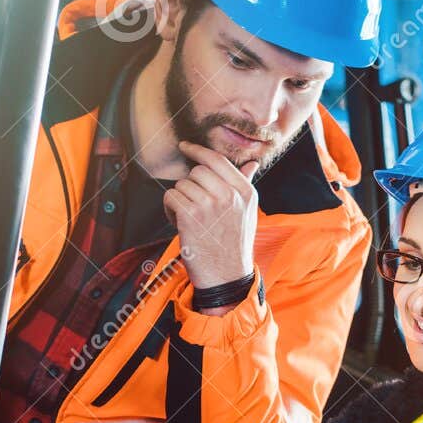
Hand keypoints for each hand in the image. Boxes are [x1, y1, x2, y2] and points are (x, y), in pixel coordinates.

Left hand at [164, 141, 258, 295]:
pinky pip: (171, 197)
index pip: (217, 160)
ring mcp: (210, 204)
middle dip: (190, 185)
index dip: (198, 151)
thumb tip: (252, 164)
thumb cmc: (234, 245)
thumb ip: (245, 185)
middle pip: (197, 171)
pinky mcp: (191, 216)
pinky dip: (170, 210)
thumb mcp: (247, 213)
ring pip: (182, 184)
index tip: (185, 147)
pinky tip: (180, 224)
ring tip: (190, 219)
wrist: (227, 276)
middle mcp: (229, 195)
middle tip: (194, 205)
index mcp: (245, 192)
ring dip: (180, 200)